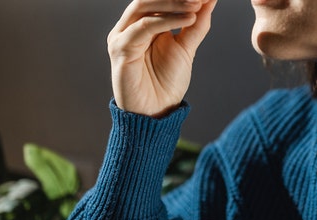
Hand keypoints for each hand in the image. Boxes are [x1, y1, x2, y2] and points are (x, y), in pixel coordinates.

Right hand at [107, 0, 217, 116]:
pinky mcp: (119, 48)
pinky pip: (143, 27)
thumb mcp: (186, 48)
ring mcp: (121, 36)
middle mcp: (129, 27)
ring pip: (145, 7)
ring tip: (197, 4)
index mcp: (142, 24)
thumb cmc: (166, 83)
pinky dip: (167, 20)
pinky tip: (188, 19)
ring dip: (173, 3)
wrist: (156, 112)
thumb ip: (196, 24)